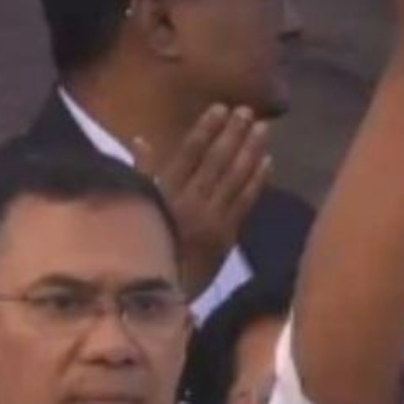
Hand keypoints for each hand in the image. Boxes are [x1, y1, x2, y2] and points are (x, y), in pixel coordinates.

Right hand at [132, 107, 271, 299]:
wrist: (156, 295)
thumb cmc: (143, 247)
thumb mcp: (135, 207)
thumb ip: (141, 172)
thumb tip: (142, 139)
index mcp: (165, 193)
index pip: (189, 153)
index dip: (206, 129)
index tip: (220, 109)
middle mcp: (190, 201)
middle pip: (216, 161)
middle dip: (233, 134)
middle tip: (248, 112)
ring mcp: (212, 219)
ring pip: (234, 179)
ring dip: (250, 151)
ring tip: (262, 129)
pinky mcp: (227, 237)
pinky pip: (246, 203)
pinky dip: (257, 182)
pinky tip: (268, 163)